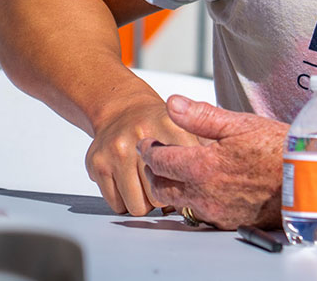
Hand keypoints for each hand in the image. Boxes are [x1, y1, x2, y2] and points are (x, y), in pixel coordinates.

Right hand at [86, 94, 202, 216]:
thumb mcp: (185, 124)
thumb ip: (204, 143)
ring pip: (138, 205)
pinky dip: (127, 203)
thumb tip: (220, 173)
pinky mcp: (97, 166)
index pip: (185, 169)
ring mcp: (116, 152)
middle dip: (169, 198)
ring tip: (152, 190)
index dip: (191, 183)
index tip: (195, 187)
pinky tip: (134, 188)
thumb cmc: (159, 123)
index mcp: (168, 124)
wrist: (122, 110)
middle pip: (161, 193)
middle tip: (171, 190)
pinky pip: (117, 206)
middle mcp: (139, 137)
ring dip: (147, 204)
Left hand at [139, 95, 286, 229]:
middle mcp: (202, 194)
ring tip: (182, 174)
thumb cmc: (277, 148)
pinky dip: (197, 200)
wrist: (307, 178)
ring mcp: (214, 211)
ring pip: (179, 203)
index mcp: (201, 166)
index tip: (147, 143)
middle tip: (158, 160)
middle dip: (154, 173)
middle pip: (161, 187)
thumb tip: (173, 103)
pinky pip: (201, 213)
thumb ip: (202, 116)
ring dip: (174, 188)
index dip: (149, 150)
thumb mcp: (241, 124)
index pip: (159, 160)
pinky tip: (209, 188)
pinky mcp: (227, 222)